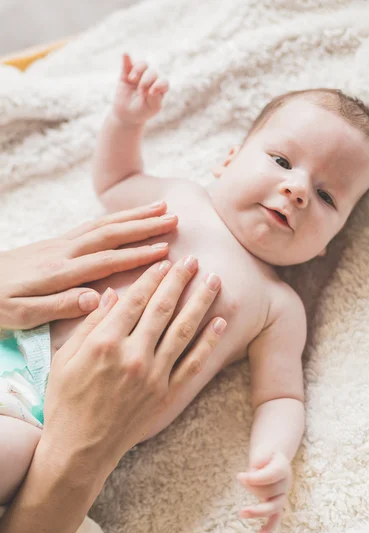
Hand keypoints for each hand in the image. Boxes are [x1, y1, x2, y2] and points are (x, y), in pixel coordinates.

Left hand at [0, 202, 175, 329]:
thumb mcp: (21, 315)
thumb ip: (59, 305)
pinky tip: (125, 218)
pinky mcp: (53, 243)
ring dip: (132, 216)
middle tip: (173, 218)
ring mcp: (58, 244)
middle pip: (109, 234)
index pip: (105, 261)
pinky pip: (90, 226)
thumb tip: (97, 299)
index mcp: (58, 272)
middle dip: (143, 225)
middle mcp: (62, 252)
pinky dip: (113, 219)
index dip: (137, 256)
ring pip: (102, 224)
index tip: (165, 251)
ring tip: (159, 208)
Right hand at [42, 254, 225, 481]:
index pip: (135, 302)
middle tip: (193, 260)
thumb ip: (90, 325)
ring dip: (200, 302)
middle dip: (179, 281)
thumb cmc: (66, 402)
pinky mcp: (166, 394)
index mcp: (105, 343)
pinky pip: (193, 364)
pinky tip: (219, 322)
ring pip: (183, 331)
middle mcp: (133, 356)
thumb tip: (112, 295)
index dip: (152, 279)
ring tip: (214, 280)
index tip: (165, 262)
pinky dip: (208, 342)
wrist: (81, 448)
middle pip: (162, 309)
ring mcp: (153, 376)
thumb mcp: (65, 359)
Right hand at [113, 53, 168, 124]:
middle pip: (152, 72)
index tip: (150, 93)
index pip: (163, 81)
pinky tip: (125, 54)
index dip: (158, 85)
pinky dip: (126, 59)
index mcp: (160, 87)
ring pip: (142, 65)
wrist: (127, 114)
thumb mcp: (153, 107)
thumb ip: (156, 97)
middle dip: (146, 81)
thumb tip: (152, 86)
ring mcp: (139, 75)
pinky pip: (127, 63)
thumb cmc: (143, 111)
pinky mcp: (126, 73)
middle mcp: (151, 78)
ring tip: (132, 79)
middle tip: (140, 93)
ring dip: (138, 70)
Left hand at [237, 451, 291, 532]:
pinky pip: (276, 517)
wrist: (272, 457)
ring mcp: (283, 494)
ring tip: (241, 512)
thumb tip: (247, 482)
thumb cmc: (263, 456)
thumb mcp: (260, 456)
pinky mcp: (277, 503)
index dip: (255, 478)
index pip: (271, 476)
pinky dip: (270, 526)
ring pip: (272, 507)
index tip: (239, 476)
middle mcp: (286, 482)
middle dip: (253, 488)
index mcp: (283, 467)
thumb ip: (256, 469)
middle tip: (239, 478)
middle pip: (270, 491)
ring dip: (257, 509)